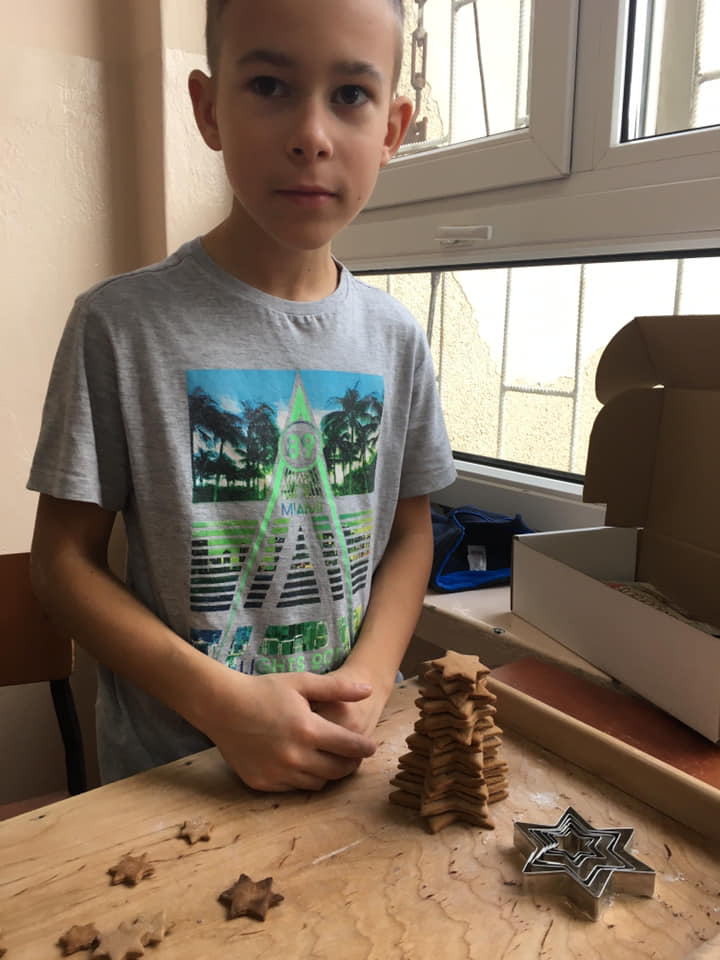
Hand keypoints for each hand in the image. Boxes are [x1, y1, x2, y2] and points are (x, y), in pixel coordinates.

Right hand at [202, 670, 376, 792]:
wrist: (222, 707)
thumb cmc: (264, 690)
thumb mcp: (301, 682)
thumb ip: (337, 688)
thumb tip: (368, 690)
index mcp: (308, 730)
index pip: (349, 747)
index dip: (364, 748)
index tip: (371, 747)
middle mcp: (294, 756)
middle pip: (336, 770)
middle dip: (350, 764)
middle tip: (354, 757)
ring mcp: (277, 773)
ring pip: (317, 783)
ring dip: (327, 773)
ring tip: (330, 760)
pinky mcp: (262, 783)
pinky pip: (294, 788)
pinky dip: (303, 778)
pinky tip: (304, 764)